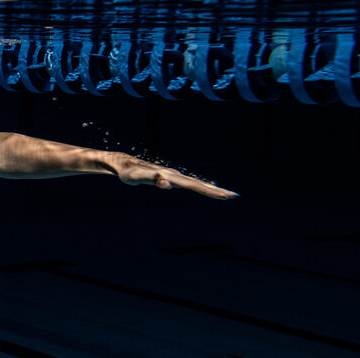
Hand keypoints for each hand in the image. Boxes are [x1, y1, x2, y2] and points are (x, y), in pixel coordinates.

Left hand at [113, 154, 238, 199]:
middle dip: (216, 191)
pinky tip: (208, 189)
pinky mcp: (171, 178)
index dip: (209, 191)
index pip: (193, 185)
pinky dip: (202, 187)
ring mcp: (174, 176)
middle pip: (198, 184)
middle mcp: (174, 175)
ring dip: (211, 189)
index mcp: (170, 176)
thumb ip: (151, 179)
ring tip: (226, 195)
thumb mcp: (137, 178)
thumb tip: (166, 183)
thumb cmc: (128, 172)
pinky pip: (190, 183)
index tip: (224, 195)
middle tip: (234, 196)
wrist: (124, 164)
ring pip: (196, 183)